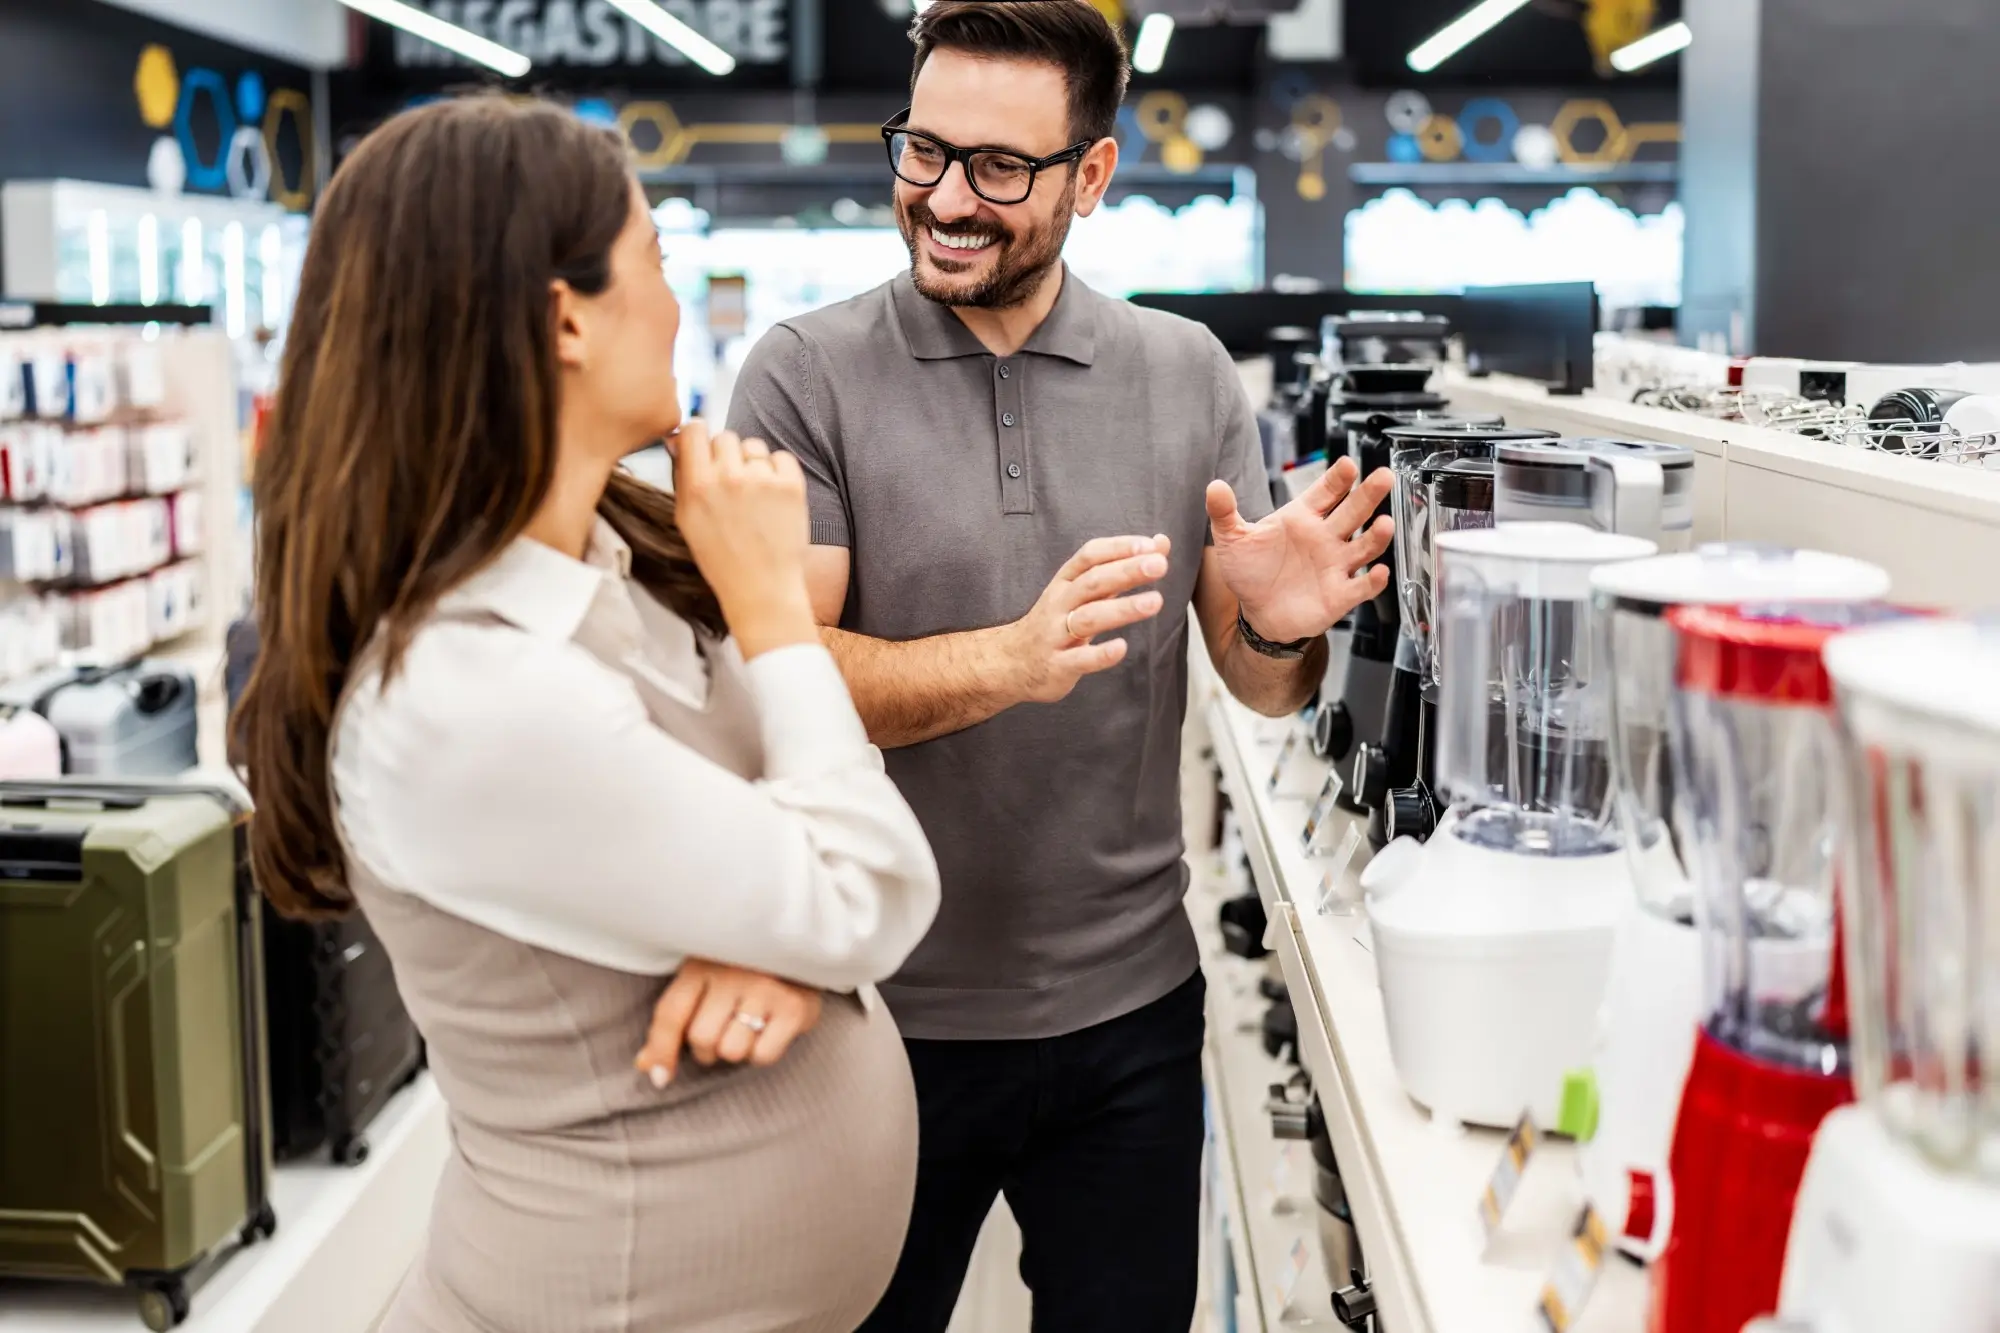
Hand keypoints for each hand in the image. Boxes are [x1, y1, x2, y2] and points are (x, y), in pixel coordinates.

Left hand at [635, 959, 824, 1087]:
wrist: (801, 945)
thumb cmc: (742, 970)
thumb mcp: (701, 984)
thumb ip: (672, 1024)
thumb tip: (646, 1067)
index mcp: (702, 963)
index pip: (671, 1013)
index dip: (661, 1050)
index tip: (660, 1077)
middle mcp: (732, 972)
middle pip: (701, 1039)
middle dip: (708, 1048)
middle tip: (724, 1031)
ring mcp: (765, 988)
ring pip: (731, 1051)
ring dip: (737, 1050)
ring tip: (748, 1028)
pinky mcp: (794, 1006)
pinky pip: (763, 1055)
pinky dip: (763, 1053)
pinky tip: (770, 1031)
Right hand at [667, 421, 815, 658]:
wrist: (761, 588)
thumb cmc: (722, 558)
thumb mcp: (687, 520)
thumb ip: (682, 477)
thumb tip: (679, 439)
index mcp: (698, 486)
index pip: (694, 430)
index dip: (698, 436)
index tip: (703, 446)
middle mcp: (729, 478)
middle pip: (725, 436)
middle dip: (726, 454)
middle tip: (731, 483)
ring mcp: (762, 480)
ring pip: (754, 446)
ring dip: (752, 463)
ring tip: (754, 495)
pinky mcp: (791, 486)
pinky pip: (782, 457)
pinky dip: (778, 471)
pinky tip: (773, 497)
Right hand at [1004, 535, 1171, 704]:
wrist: (1011, 663)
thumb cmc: (1057, 622)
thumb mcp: (1084, 592)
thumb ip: (1122, 569)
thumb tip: (1161, 543)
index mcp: (1066, 583)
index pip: (1090, 556)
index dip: (1119, 548)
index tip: (1150, 545)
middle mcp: (1059, 604)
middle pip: (1093, 582)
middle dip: (1126, 572)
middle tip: (1159, 565)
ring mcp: (1056, 635)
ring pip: (1089, 618)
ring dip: (1122, 609)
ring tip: (1155, 601)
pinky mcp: (1058, 666)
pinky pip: (1080, 659)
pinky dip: (1101, 654)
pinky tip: (1121, 647)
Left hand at [1207, 457, 1395, 644]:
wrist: (1258, 613)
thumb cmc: (1251, 571)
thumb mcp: (1233, 539)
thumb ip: (1225, 512)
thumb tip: (1213, 486)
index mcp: (1303, 517)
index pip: (1326, 491)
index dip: (1338, 478)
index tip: (1348, 465)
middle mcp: (1326, 537)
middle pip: (1353, 511)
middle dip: (1369, 494)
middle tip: (1384, 476)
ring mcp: (1336, 565)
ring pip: (1364, 546)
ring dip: (1377, 536)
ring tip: (1385, 523)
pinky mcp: (1341, 595)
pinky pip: (1362, 586)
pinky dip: (1373, 581)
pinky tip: (1380, 573)